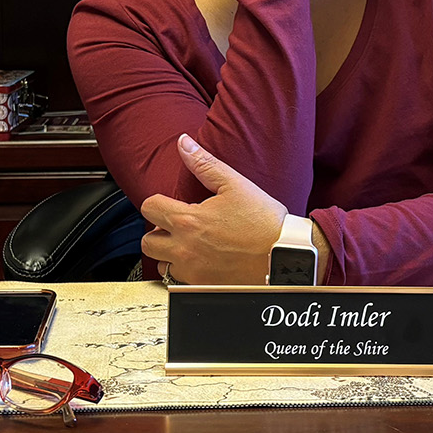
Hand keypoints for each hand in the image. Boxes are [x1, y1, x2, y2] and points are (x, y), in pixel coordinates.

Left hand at [140, 134, 288, 283]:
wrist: (285, 257)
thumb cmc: (265, 223)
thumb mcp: (235, 184)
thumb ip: (204, 163)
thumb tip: (184, 144)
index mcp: (189, 221)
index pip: (149, 208)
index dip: (158, 203)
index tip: (171, 205)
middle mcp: (185, 249)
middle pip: (147, 242)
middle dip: (158, 232)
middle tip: (176, 227)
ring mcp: (193, 271)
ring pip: (161, 265)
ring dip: (169, 254)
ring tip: (189, 245)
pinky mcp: (203, 287)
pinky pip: (179, 282)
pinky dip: (184, 272)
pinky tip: (201, 262)